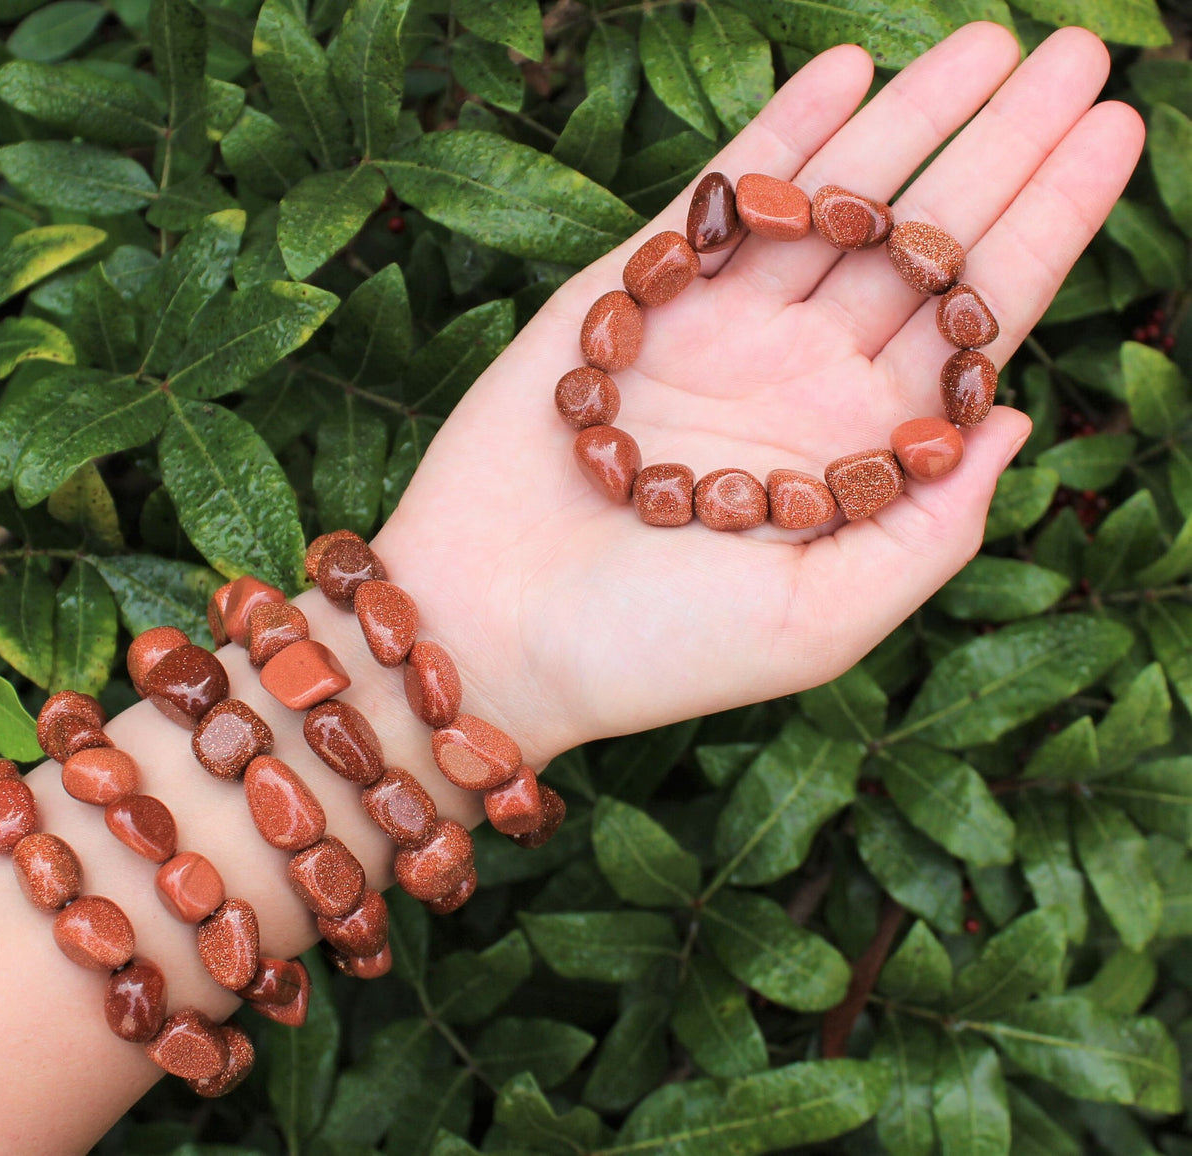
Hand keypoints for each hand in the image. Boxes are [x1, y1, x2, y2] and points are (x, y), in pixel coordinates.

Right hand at [374, 23, 1143, 763]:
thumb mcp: (824, 622)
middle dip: (1001, 148)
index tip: (1114, 134)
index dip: (1049, 225)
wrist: (493, 630)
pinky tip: (846, 74)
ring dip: (908, 119)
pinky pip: (717, 200)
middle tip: (1078, 54)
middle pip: (921, 244)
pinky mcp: (629, 297)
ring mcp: (715, 330)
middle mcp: (797, 378)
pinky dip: (779, 134)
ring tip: (992, 44)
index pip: (974, 323)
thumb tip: (1013, 420)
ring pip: (832, 204)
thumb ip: (931, 529)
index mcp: (856, 452)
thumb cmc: (655, 649)